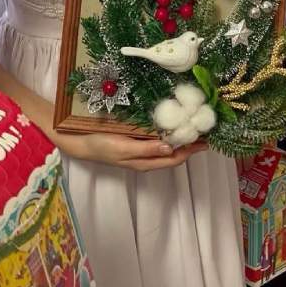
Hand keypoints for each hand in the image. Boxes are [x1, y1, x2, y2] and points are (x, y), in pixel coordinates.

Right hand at [55, 128, 208, 171]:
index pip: (175, 158)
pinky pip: (156, 140)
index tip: (207, 139)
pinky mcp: (134, 142)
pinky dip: (168, 133)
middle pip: (173, 154)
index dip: (192, 150)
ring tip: (193, 126)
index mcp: (145, 162)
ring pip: (166, 147)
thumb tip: (171, 148)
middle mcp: (146, 158)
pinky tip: (171, 124)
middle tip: (205, 130)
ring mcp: (140, 151)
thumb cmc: (101, 145)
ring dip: (180, 138)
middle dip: (190, 144)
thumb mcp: (123, 147)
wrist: (79, 142)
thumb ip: (146, 148)